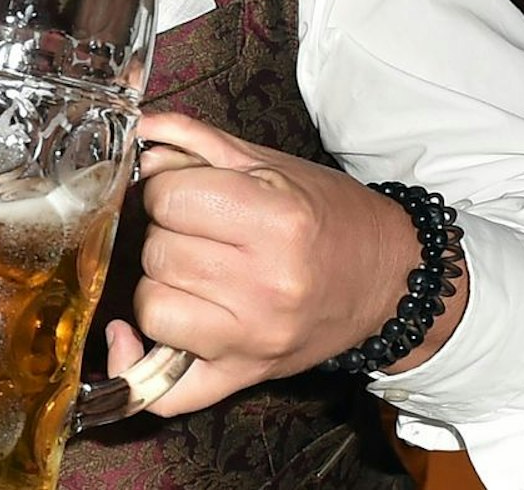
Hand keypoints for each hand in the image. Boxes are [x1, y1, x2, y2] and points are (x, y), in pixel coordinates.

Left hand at [101, 113, 451, 415]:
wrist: (390, 281)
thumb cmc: (328, 217)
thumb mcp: (270, 165)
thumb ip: (197, 142)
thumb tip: (139, 131)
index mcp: (276, 221)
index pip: (168, 198)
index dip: (166, 190)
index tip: (186, 193)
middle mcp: (267, 285)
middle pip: (157, 252)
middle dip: (164, 234)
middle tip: (196, 232)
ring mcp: (255, 338)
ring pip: (151, 307)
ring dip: (158, 284)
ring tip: (191, 272)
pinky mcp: (245, 376)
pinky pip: (167, 392)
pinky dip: (138, 364)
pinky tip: (133, 337)